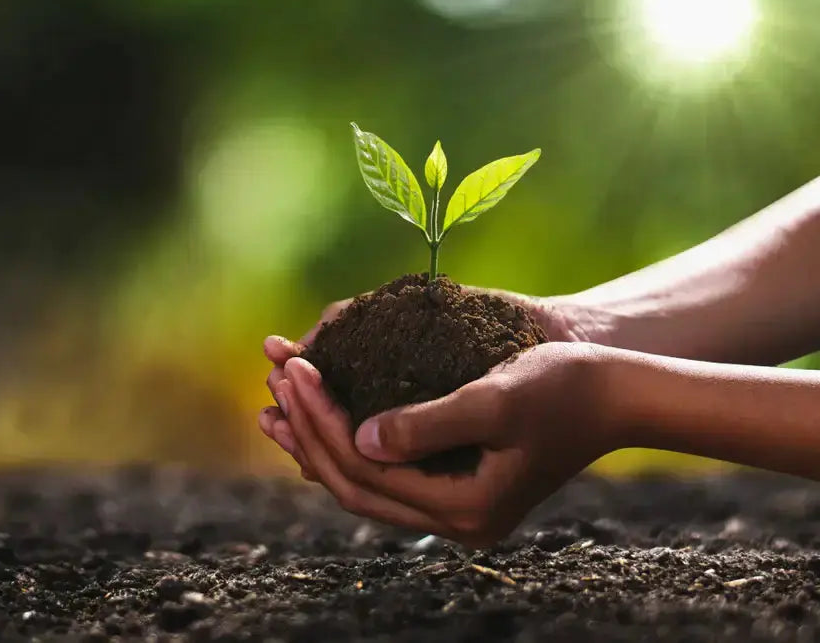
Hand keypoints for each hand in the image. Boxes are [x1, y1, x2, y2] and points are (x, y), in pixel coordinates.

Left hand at [259, 288, 606, 477]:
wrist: (614, 394)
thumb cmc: (564, 388)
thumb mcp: (496, 398)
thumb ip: (426, 423)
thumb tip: (359, 438)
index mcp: (464, 508)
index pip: (366, 468)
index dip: (321, 420)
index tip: (295, 368)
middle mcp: (454, 520)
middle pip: (356, 482)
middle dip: (308, 431)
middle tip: (275, 379)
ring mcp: (454, 507)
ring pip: (366, 480)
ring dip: (319, 440)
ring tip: (277, 404)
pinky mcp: (456, 484)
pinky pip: (385, 471)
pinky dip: (348, 441)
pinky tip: (325, 416)